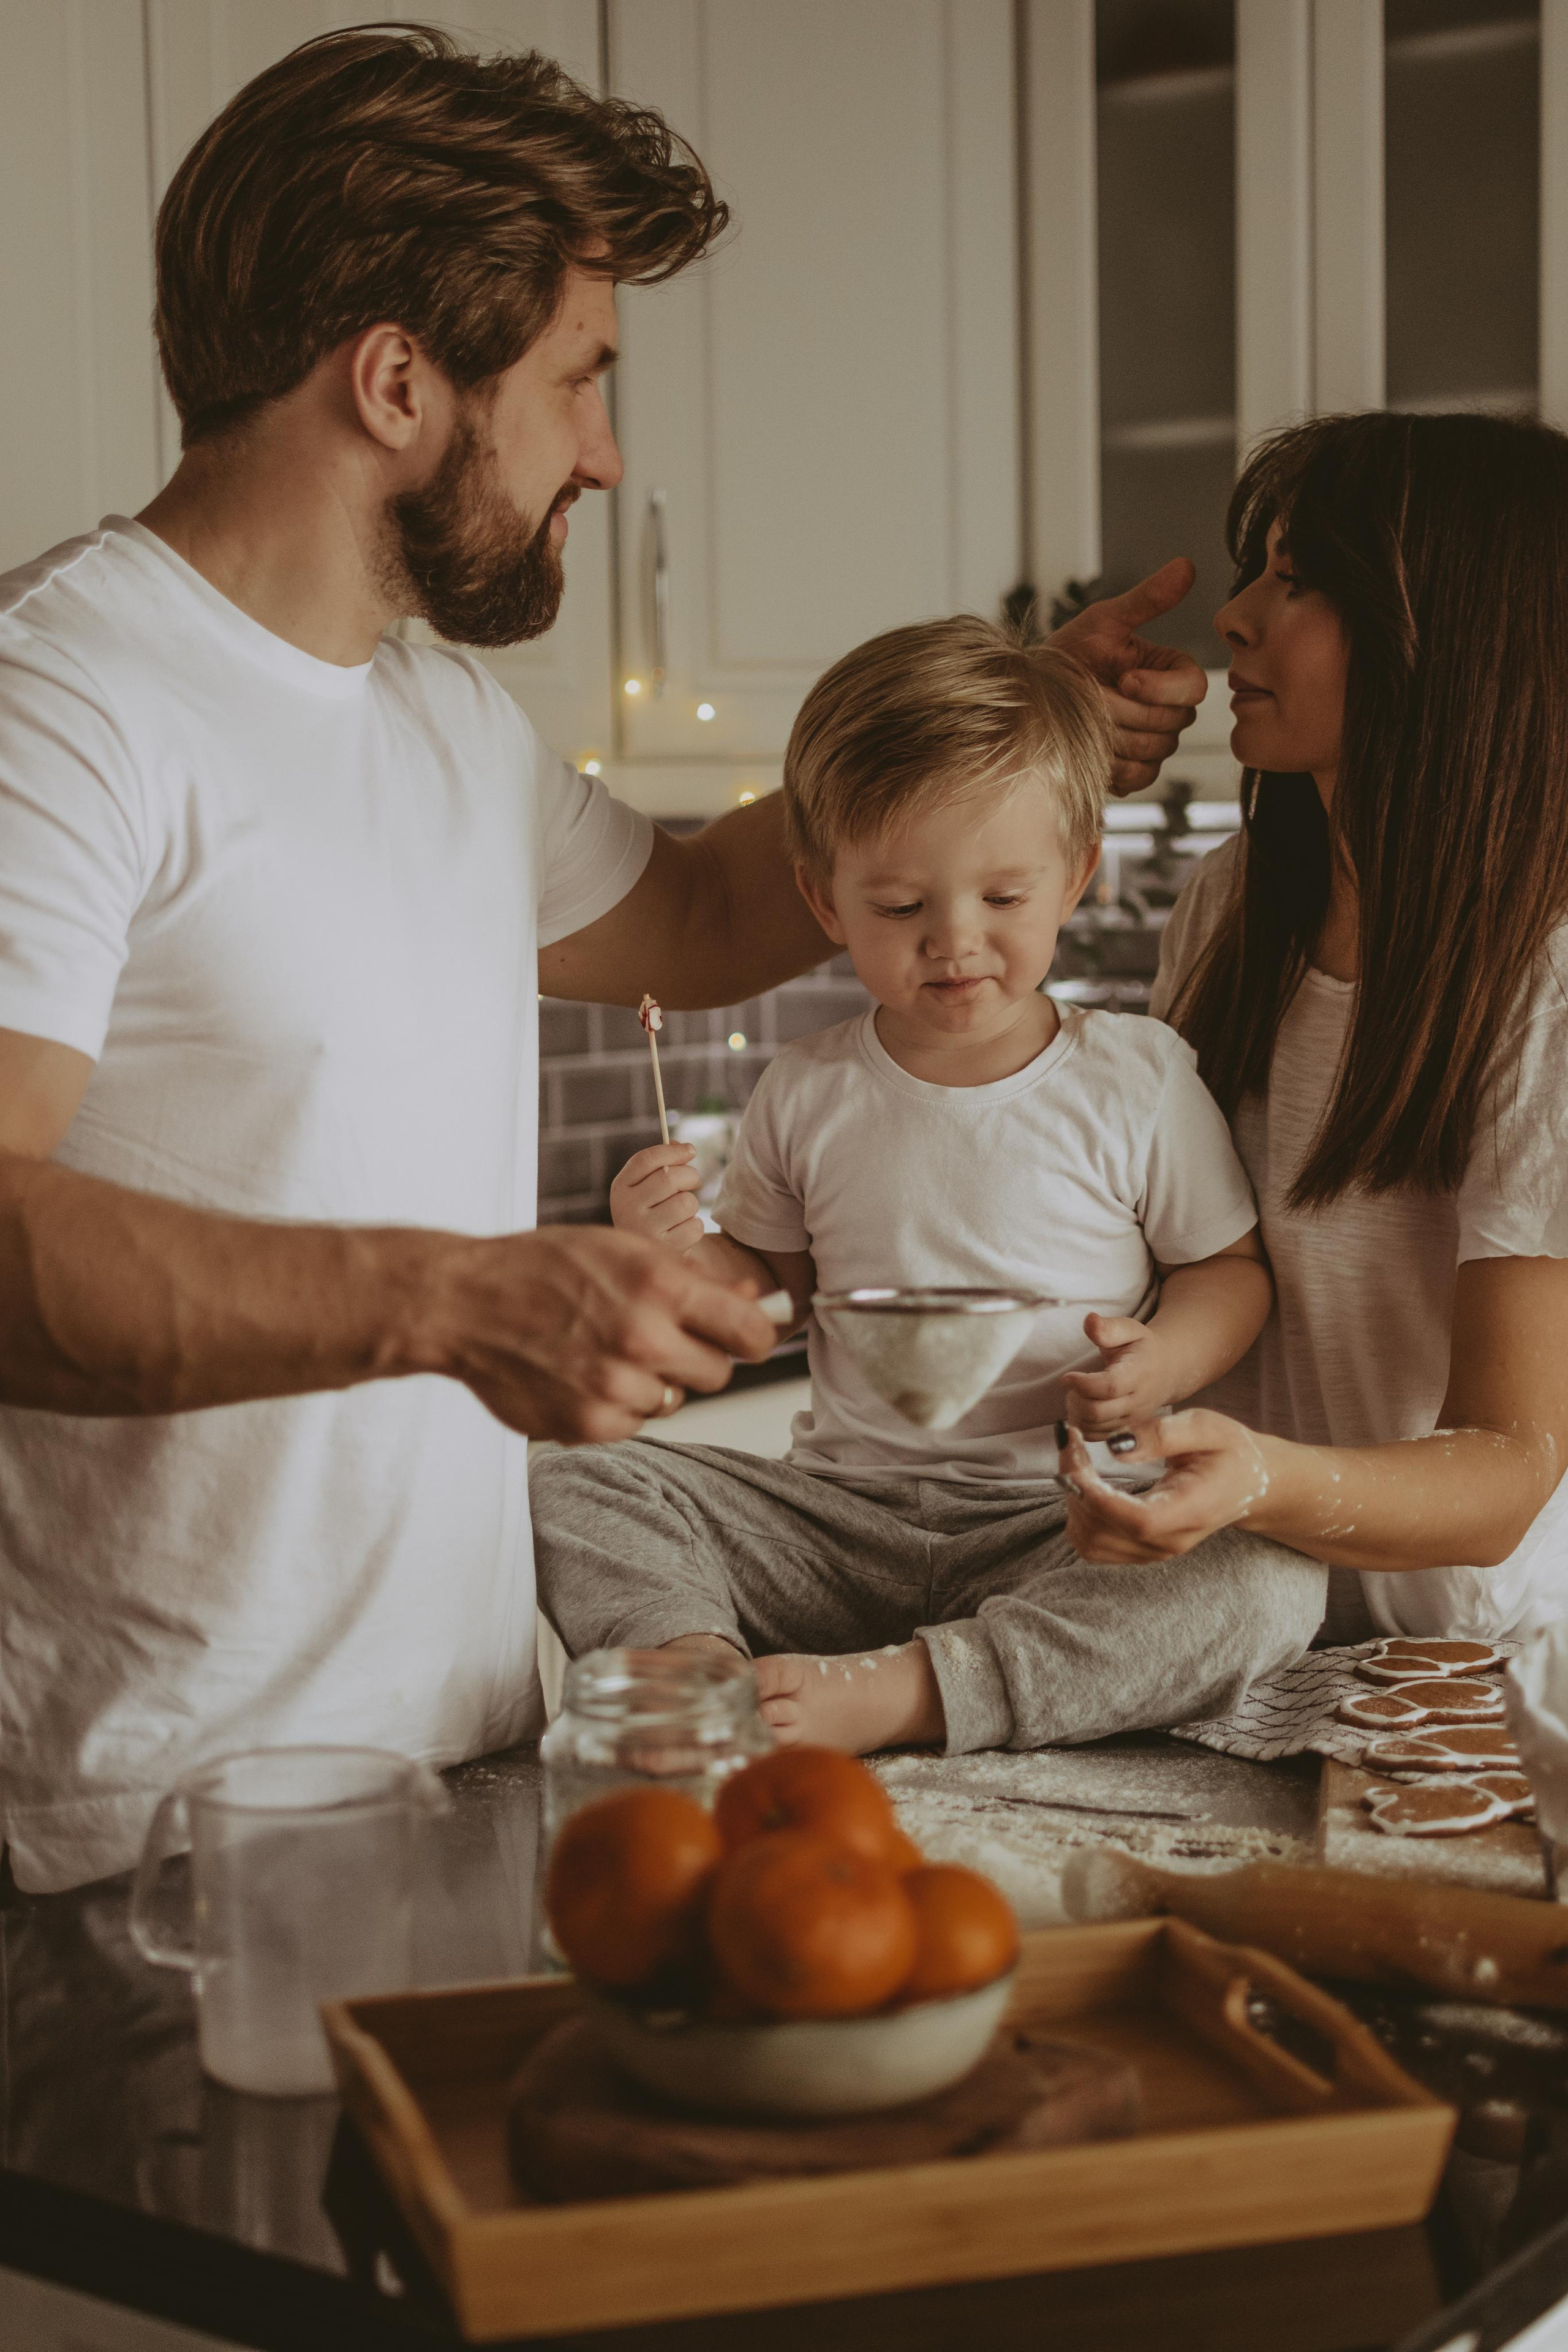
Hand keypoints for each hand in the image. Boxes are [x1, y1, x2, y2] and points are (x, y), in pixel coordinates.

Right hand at [419, 1224, 775, 1444]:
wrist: (464, 1303)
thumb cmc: (543, 1268)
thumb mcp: (622, 1248)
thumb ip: (691, 1279)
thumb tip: (754, 1298)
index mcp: (659, 1286)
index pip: (750, 1333)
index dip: (753, 1334)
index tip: (744, 1335)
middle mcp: (642, 1339)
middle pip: (718, 1373)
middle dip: (697, 1355)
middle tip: (658, 1336)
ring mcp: (614, 1388)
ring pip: (674, 1400)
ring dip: (652, 1381)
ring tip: (606, 1349)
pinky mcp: (588, 1424)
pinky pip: (634, 1423)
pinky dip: (617, 1404)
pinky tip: (583, 1373)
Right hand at [609, 1143, 703, 1252]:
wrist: (644, 1255)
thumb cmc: (650, 1211)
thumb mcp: (645, 1186)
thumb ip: (661, 1164)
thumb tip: (684, 1148)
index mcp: (621, 1188)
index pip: (646, 1159)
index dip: (673, 1151)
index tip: (690, 1151)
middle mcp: (627, 1208)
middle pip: (669, 1177)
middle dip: (690, 1176)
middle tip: (693, 1182)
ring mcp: (644, 1230)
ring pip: (686, 1202)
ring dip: (691, 1204)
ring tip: (681, 1212)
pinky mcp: (664, 1249)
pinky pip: (694, 1226)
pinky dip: (694, 1226)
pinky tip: (682, 1230)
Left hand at [1048, 559, 1207, 794]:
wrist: (1037, 696)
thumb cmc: (1072, 653)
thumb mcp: (1104, 620)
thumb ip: (1147, 599)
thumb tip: (1185, 566)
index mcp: (1173, 673)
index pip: (1194, 688)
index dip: (1160, 688)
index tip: (1123, 678)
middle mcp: (1171, 710)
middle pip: (1173, 723)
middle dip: (1125, 709)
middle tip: (1091, 696)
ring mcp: (1155, 744)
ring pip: (1153, 750)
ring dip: (1113, 733)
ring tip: (1085, 717)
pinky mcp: (1136, 773)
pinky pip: (1138, 776)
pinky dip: (1111, 763)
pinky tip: (1090, 744)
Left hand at [1058, 1409, 1277, 1563]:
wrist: (1250, 1483)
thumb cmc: (1230, 1451)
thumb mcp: (1205, 1427)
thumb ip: (1162, 1435)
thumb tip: (1115, 1448)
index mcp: (1190, 1511)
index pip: (1134, 1520)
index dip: (1094, 1492)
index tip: (1076, 1452)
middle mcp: (1170, 1541)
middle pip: (1102, 1533)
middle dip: (1075, 1486)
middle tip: (1071, 1443)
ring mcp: (1155, 1551)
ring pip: (1090, 1544)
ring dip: (1074, 1502)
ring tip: (1078, 1462)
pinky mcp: (1142, 1551)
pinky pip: (1095, 1546)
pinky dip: (1080, 1516)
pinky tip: (1087, 1483)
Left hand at [1060, 1312, 1173, 1436]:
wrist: (1168, 1370)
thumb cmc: (1143, 1348)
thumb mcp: (1130, 1330)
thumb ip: (1108, 1328)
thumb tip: (1089, 1320)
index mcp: (1139, 1373)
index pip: (1109, 1387)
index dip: (1083, 1384)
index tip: (1067, 1376)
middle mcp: (1138, 1401)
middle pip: (1098, 1412)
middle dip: (1076, 1400)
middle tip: (1071, 1385)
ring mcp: (1133, 1419)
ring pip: (1095, 1427)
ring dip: (1077, 1413)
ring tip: (1077, 1394)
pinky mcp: (1126, 1429)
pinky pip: (1097, 1437)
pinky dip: (1083, 1426)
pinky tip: (1083, 1407)